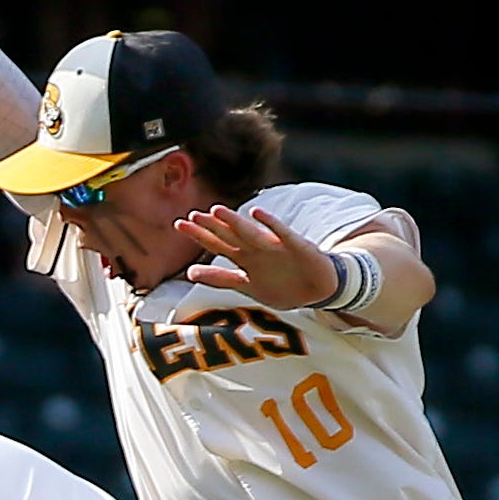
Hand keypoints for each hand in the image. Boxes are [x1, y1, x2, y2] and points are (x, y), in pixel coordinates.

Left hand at [179, 205, 350, 311]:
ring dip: (234, 222)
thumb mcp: (247, 287)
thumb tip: (189, 273)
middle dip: (211, 226)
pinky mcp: (295, 247)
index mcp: (244, 259)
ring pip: (250, 233)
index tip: (179, 224)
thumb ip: (220, 279)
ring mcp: (275, 247)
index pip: (217, 244)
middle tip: (191, 214)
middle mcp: (256, 250)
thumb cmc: (282, 286)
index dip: (199, 235)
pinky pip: (281, 234)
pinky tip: (257, 213)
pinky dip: (270, 225)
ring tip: (217, 211)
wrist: (319, 288)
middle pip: (229, 236)